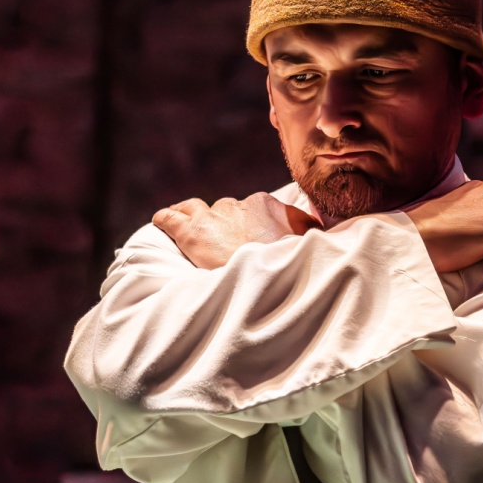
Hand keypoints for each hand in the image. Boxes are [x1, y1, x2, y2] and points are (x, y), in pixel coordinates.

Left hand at [152, 193, 321, 268]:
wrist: (266, 276)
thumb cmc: (290, 265)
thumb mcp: (306, 246)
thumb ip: (309, 234)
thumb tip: (322, 230)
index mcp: (265, 207)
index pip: (252, 208)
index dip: (246, 223)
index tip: (246, 236)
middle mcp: (237, 206)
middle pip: (223, 210)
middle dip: (221, 223)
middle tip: (220, 243)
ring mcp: (211, 217)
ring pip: (193, 208)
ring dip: (191, 217)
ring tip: (187, 227)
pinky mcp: (189, 231)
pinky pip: (169, 218)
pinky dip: (164, 220)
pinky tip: (161, 224)